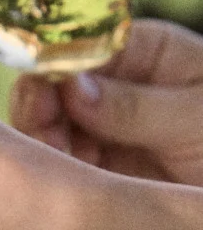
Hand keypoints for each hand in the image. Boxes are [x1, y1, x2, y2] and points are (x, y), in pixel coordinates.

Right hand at [9, 19, 202, 186]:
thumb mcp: (196, 120)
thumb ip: (134, 106)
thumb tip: (71, 87)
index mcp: (149, 54)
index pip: (89, 45)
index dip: (60, 62)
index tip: (45, 87)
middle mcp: (119, 88)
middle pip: (57, 87)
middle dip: (42, 107)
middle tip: (42, 131)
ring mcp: (105, 132)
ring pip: (49, 130)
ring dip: (41, 146)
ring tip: (54, 165)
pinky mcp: (99, 175)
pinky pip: (60, 169)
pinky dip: (51, 176)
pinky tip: (58, 184)